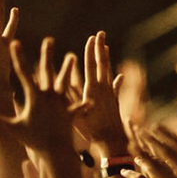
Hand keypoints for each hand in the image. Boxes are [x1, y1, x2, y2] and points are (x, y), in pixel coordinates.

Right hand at [0, 38, 86, 155]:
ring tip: (72, 56)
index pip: (24, 74)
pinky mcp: (71, 113)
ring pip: (65, 83)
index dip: (18, 58)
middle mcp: (50, 96)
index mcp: (35, 97)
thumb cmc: (34, 141)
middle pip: (47, 72)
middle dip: (47, 55)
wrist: (56, 152)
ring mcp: (62, 104)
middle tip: (48, 40)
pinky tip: (91, 97)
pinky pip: (78, 104)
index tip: (14, 42)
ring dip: (68, 70)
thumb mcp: (13, 129)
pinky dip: (84, 101)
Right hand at [71, 31, 128, 153]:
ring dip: (107, 59)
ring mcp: (111, 95)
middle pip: (101, 64)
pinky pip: (116, 88)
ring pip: (109, 72)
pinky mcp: (115, 103)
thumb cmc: (91, 131)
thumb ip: (68, 98)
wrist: (112, 143)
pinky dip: (117, 81)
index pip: (90, 66)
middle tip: (100, 34)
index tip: (91, 38)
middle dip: (100, 48)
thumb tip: (57, 84)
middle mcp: (103, 89)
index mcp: (92, 90)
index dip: (90, 52)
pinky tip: (120, 75)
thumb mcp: (75, 113)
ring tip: (106, 47)